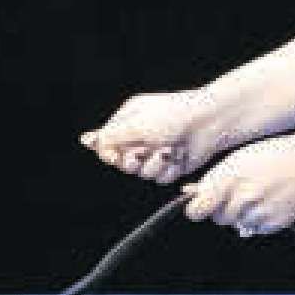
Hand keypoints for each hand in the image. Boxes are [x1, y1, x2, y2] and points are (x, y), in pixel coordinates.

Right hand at [82, 90, 223, 184]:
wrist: (209, 124)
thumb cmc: (173, 116)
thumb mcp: (137, 125)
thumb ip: (110, 136)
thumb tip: (85, 140)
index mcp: (129, 119)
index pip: (107, 142)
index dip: (109, 153)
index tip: (114, 156)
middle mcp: (140, 136)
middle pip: (122, 162)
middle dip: (132, 161)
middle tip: (141, 154)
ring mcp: (156, 151)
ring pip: (142, 173)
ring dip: (154, 164)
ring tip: (169, 150)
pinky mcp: (171, 164)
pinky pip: (160, 178)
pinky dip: (169, 170)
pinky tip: (180, 156)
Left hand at [180, 133, 294, 240]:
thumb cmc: (272, 155)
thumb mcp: (238, 159)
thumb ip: (214, 179)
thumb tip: (191, 194)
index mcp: (229, 177)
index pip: (198, 209)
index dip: (197, 209)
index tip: (199, 208)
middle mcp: (243, 195)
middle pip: (218, 218)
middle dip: (222, 210)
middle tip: (237, 194)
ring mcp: (260, 211)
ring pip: (237, 224)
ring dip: (242, 215)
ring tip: (257, 195)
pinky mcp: (275, 222)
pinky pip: (256, 229)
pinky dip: (259, 219)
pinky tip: (269, 201)